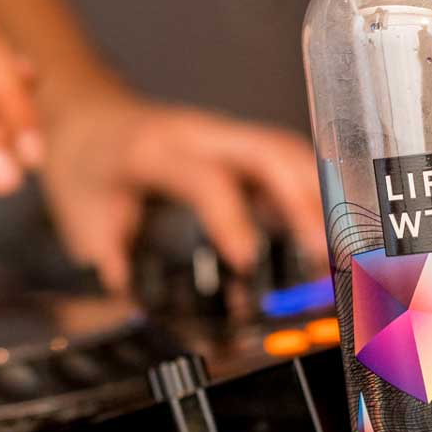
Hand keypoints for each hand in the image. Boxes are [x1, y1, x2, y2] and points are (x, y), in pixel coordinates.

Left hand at [40, 79, 324, 293]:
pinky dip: (317, 190)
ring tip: (351, 243)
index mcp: (154, 149)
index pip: (204, 176)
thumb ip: (110, 265)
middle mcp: (200, 134)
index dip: (229, 217)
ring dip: (323, 194)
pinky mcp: (241, 146)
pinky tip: (338, 226)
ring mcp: (226, 135)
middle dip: (305, 201)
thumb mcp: (79, 219)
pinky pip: (288, 161)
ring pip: (288, 153)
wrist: (84, 115)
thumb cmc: (86, 163)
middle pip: (268, 153)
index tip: (246, 261)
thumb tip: (133, 316)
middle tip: (330, 253)